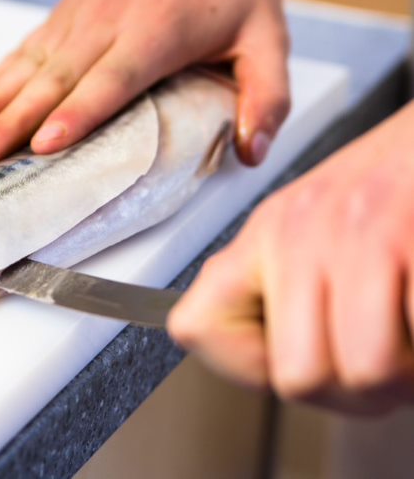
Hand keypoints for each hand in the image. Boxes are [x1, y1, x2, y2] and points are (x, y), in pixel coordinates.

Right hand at [0, 0, 288, 169]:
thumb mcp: (268, 34)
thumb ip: (266, 96)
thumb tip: (252, 154)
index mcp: (156, 34)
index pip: (109, 83)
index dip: (75, 115)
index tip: (42, 145)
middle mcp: (106, 25)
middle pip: (51, 81)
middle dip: (10, 123)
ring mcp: (78, 17)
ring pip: (24, 66)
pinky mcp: (64, 13)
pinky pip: (20, 51)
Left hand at [168, 103, 413, 413]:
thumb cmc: (388, 192)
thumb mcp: (306, 229)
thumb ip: (272, 292)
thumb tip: (265, 369)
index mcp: (262, 236)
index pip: (193, 328)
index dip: (247, 367)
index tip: (287, 359)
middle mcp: (298, 231)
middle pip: (297, 377)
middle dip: (350, 394)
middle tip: (383, 369)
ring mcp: (359, 232)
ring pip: (365, 371)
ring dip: (404, 378)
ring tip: (412, 343)